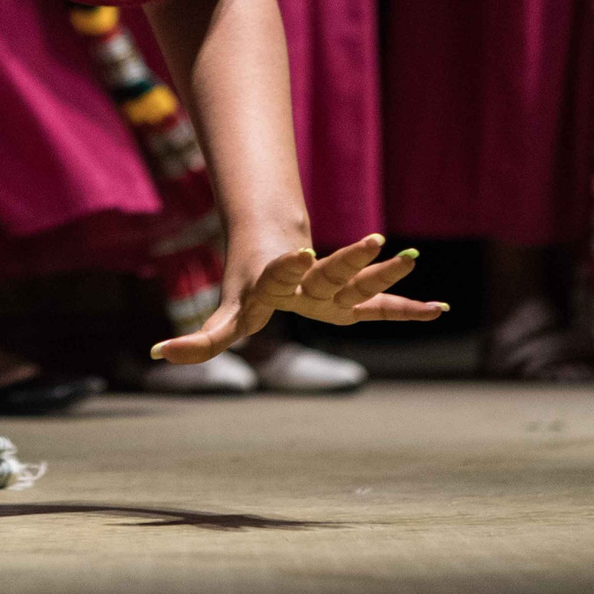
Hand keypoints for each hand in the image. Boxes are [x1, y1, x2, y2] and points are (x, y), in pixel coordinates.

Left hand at [150, 235, 444, 364]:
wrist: (273, 246)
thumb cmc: (248, 286)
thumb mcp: (224, 317)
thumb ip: (198, 341)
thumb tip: (156, 354)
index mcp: (274, 283)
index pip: (280, 275)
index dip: (287, 266)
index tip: (301, 251)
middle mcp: (308, 282)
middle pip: (329, 272)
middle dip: (349, 259)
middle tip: (375, 239)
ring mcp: (332, 287)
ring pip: (357, 281)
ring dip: (381, 270)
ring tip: (407, 257)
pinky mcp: (349, 298)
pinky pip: (380, 308)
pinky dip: (406, 310)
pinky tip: (437, 309)